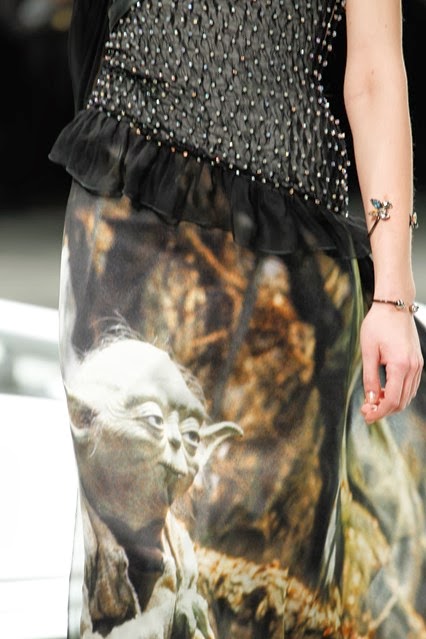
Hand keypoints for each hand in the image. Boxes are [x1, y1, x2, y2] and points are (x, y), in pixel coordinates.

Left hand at [360, 303, 422, 423]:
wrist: (394, 305)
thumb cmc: (378, 324)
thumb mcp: (368, 351)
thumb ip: (370, 378)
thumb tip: (370, 399)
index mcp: (400, 365)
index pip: (393, 400)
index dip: (379, 412)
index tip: (366, 416)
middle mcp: (413, 367)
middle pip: (402, 402)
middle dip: (383, 410)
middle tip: (365, 409)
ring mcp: (418, 364)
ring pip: (407, 395)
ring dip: (391, 403)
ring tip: (372, 400)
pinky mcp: (417, 361)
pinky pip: (410, 385)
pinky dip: (399, 393)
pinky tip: (384, 391)